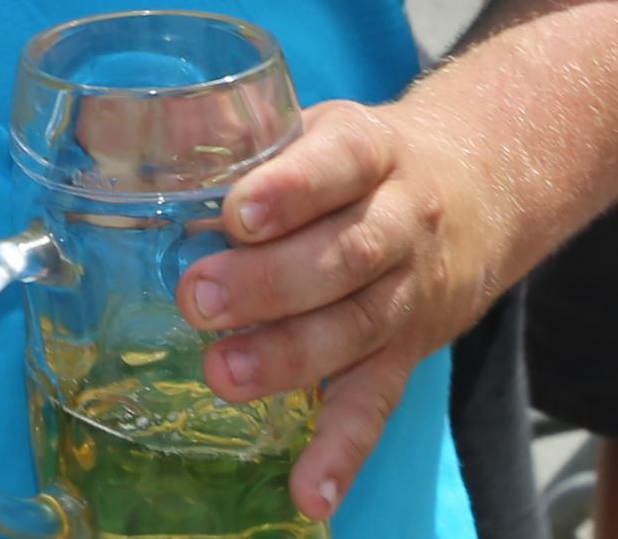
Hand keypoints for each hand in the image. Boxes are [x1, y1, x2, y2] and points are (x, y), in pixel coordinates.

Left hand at [181, 98, 509, 524]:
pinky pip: (376, 404)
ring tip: (223, 374)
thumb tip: (134, 133)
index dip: (291, 190)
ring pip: (356, 327)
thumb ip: (245, 138)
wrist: (482, 190)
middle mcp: (399, 222)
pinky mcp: (407, 354)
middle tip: (198, 297)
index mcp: (370, 151)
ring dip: (289, 358)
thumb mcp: (319, 125)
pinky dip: (343, 453)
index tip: (239, 214)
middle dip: (270, 283)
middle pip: (345, 255)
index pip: (338, 164)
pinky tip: (310, 491)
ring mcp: (407, 294)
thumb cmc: (363, 161)